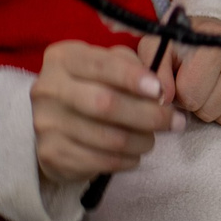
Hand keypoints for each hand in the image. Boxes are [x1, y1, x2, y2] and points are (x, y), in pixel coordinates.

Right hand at [33, 39, 182, 181]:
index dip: (132, 77)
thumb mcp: (106, 65)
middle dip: (149, 115)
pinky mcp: (51, 154)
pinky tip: (134, 154)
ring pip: (109, 138)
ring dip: (142, 141)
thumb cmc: (90, 86)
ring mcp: (46, 123)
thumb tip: (160, 89)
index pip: (101, 65)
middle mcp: (48, 89)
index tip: (159, 90)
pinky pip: (102, 161)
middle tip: (174, 122)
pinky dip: (127, 160)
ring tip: (152, 139)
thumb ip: (131, 66)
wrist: (52, 123)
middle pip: (106, 104)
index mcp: (63, 58)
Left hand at [161, 14, 220, 127]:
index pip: (189, 97)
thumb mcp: (166, 44)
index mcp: (212, 46)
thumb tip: (163, 99)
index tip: (186, 77)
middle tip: (203, 81)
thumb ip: (154, 68)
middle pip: (209, 112)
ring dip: (220, 108)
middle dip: (200, 102)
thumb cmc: (195, 38)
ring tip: (220, 84)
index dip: (181, 92)